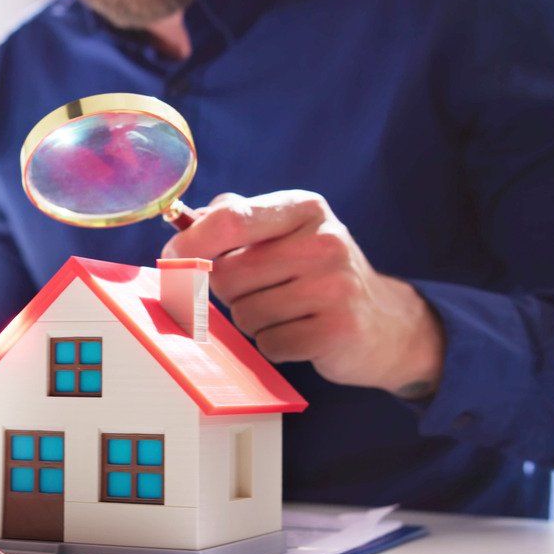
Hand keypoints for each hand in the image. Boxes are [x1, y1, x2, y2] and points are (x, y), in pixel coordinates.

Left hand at [162, 191, 444, 398]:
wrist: (383, 322)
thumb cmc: (315, 273)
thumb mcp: (285, 233)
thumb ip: (234, 220)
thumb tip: (182, 225)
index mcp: (305, 208)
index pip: (231, 219)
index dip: (190, 244)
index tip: (170, 259)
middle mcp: (325, 241)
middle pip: (229, 275)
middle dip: (227, 291)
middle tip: (257, 291)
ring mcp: (335, 286)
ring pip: (245, 315)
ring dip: (253, 321)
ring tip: (286, 311)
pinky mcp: (337, 330)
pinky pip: (269, 344)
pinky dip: (274, 345)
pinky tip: (300, 333)